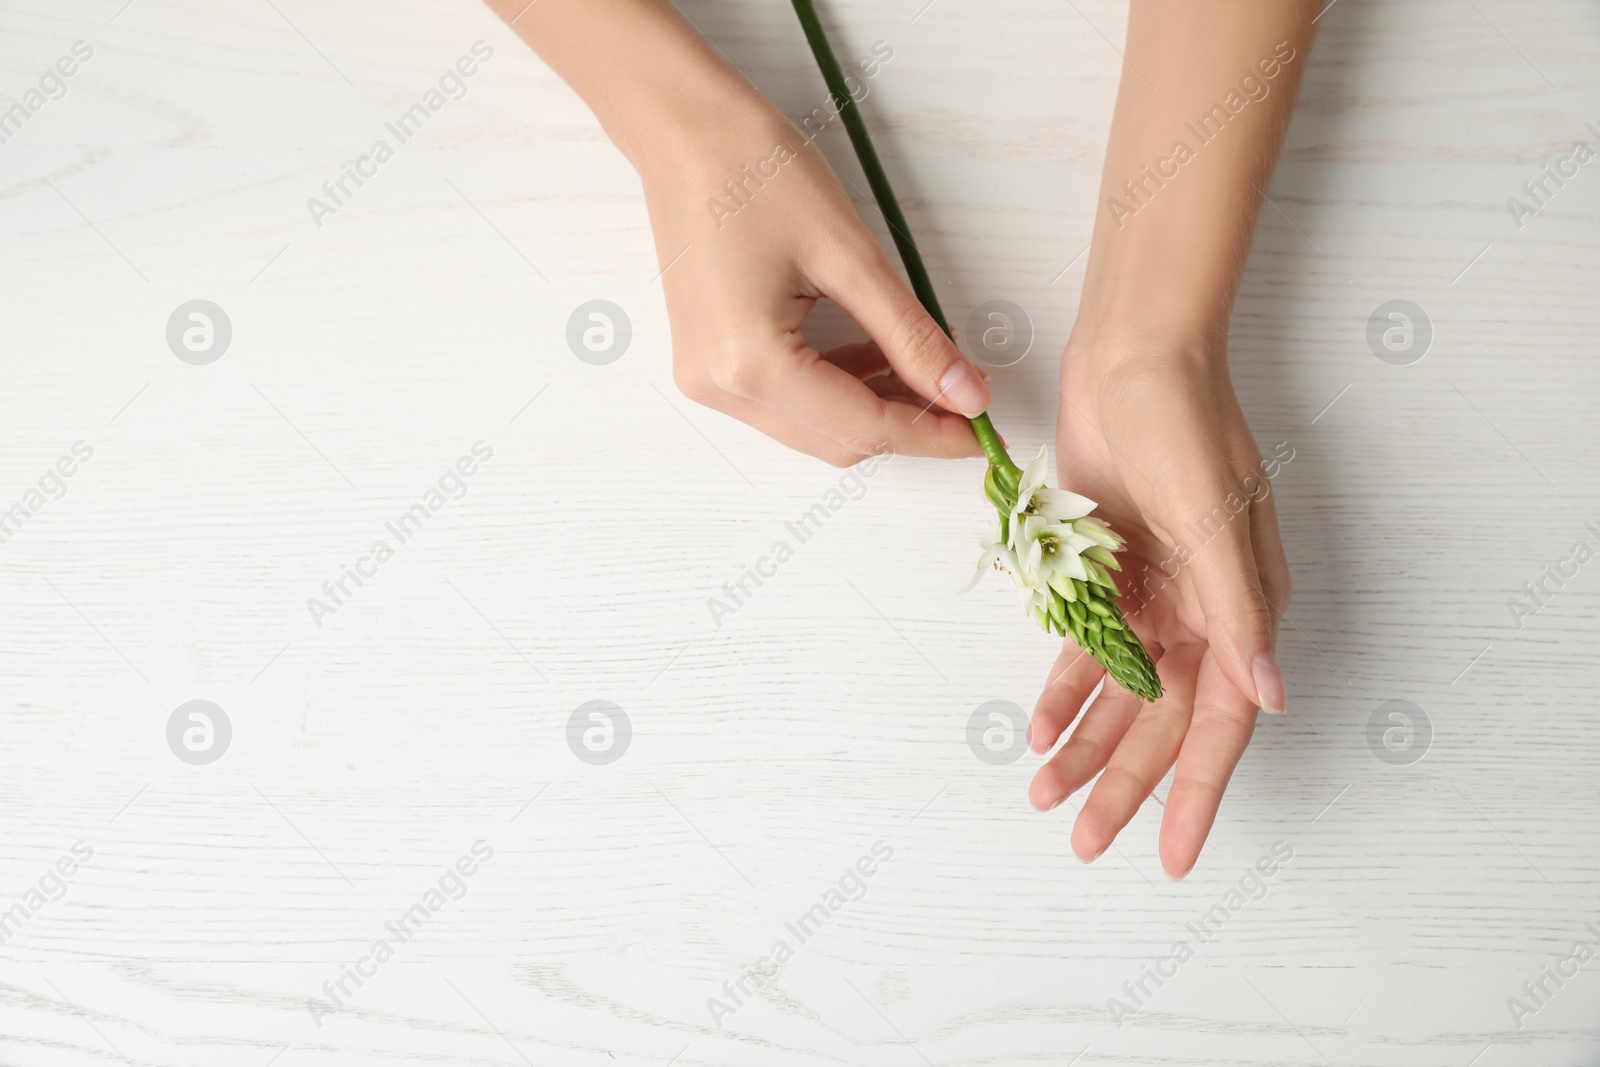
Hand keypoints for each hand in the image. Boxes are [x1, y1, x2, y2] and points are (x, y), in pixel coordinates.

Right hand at [637, 109, 990, 465]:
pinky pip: (786, 400)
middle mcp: (720, 387)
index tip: (986, 430)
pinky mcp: (707, 362)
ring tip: (927, 368)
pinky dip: (836, 387)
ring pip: (813, 427)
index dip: (933, 434)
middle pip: (837, 440)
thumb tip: (966, 393)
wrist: (684, 131)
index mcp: (751, 363)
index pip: (863, 427)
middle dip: (907, 425)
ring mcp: (706, 378)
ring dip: (873, 407)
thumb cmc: (755, 172)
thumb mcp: (850, 256)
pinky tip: (874, 355)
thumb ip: (912, 336)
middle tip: (966, 398)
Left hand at [1025, 335, 1291, 878]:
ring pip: (1119, 694)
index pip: (1220, 726)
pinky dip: (1063, 687)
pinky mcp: (1107, 570)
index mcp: (1241, 609)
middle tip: (1083, 841)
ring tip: (1045, 797)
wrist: (1132, 356)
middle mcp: (1201, 612)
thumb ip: (1235, 615)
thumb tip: (1269, 699)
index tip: (1171, 856)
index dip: (1194, 795)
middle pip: (1160, 723)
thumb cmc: (1184, 425)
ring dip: (1085, 744)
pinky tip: (1037, 725)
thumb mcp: (1213, 520)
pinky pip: (1086, 648)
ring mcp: (1153, 593)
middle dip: (1122, 783)